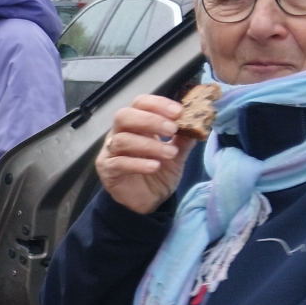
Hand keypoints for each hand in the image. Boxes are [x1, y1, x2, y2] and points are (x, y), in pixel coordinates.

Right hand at [95, 94, 194, 214]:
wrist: (149, 200)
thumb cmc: (159, 172)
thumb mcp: (177, 154)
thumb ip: (184, 139)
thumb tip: (198, 123)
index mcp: (136, 124)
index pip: (140, 103)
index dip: (158, 104)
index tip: (179, 112)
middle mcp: (119, 133)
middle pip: (124, 116)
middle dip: (150, 120)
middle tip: (172, 129)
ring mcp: (110, 151)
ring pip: (122, 139)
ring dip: (149, 144)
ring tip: (170, 154)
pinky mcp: (107, 169)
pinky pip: (118, 162)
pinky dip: (138, 163)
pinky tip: (155, 167)